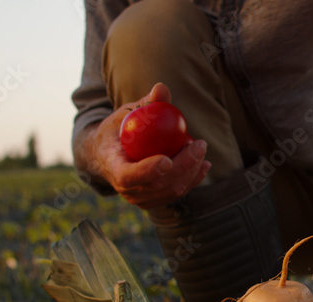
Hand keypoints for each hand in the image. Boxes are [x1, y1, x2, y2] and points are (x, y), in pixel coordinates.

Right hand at [81, 82, 210, 208]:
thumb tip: (162, 88)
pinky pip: (176, 194)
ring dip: (191, 171)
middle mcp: (125, 189)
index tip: (167, 160)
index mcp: (113, 167)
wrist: (108, 155)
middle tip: (199, 145)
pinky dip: (192, 179)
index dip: (148, 171)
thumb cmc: (119, 130)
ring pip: (170, 191)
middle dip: (183, 166)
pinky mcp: (153, 201)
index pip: (129, 176)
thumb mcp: (126, 113)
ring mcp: (140, 198)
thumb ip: (145, 103)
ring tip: (201, 149)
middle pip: (157, 184)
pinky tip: (204, 164)